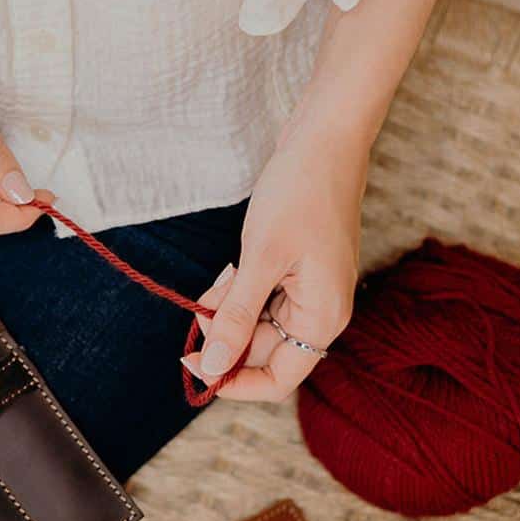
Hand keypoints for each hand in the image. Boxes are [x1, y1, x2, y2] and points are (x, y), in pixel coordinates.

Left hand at [183, 130, 364, 401]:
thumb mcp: (260, 259)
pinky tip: (227, 272)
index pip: (279, 379)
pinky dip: (236, 293)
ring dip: (228, 313)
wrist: (324, 138)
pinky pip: (261, 299)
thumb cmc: (300, 193)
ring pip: (258, 324)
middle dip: (225, 339)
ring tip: (217, 283)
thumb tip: (213, 367)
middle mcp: (321, 313)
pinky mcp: (297, 271)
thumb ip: (236, 317)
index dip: (235, 382)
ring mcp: (310, 292)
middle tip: (195, 315)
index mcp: (323, 318)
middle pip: (265, 353)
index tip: (195, 366)